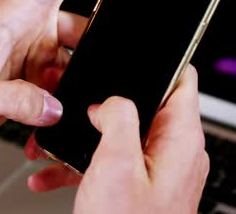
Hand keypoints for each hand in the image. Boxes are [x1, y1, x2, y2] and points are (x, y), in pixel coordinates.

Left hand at [0, 0, 147, 147]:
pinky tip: (55, 109)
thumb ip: (13, 100)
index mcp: (13, 15)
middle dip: (98, 43)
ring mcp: (34, 49)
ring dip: (78, 77)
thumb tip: (54, 106)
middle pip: (83, 21)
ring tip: (61, 98)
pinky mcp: (37, 72)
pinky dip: (68, 93)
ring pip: (78, 53)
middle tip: (106, 65)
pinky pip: (67, 76)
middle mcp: (28, 27)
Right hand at [25, 66, 209, 213]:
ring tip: (54, 143)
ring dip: (85, 138)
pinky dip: (83, 165)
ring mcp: (157, 170)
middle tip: (78, 99)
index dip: (161, 59)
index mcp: (180, 139)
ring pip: (118, 136)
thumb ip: (118, 118)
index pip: (183, 80)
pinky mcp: (139, 187)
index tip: (136, 48)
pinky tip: (52, 172)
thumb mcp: (117, 165)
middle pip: (142, 105)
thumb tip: (112, 99)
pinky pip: (111, 164)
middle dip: (104, 103)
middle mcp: (173, 152)